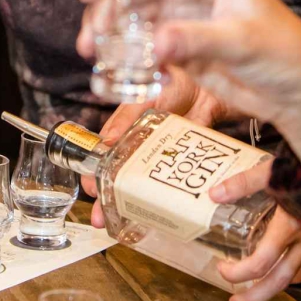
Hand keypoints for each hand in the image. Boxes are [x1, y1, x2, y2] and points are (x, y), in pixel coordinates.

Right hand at [80, 0, 300, 177]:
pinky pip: (141, 42)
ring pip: (130, 13)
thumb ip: (196, 40)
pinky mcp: (180, 43)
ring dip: (109, 32)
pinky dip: (126, 54)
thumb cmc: (285, 55)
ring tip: (94, 54)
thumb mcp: (241, 42)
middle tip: (92, 38)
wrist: (300, 94)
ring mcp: (182, 13)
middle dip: (106, 6)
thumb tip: (156, 42)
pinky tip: (120, 71)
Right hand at [83, 66, 235, 227]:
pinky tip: (155, 214)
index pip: (103, 152)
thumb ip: (127, 117)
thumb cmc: (174, 81)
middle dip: (107, 195)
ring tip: (119, 220)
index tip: (88, 188)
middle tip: (100, 215)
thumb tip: (106, 142)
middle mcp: (139, 143)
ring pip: (141, 181)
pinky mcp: (182, 160)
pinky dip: (162, 198)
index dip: (93, 172)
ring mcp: (160, 154)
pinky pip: (170, 182)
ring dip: (129, 201)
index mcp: (125, 125)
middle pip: (118, 172)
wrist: (211, 84)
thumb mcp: (146, 98)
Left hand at [209, 162, 300, 300]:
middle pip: (280, 281)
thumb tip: (214, 194)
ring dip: (277, 285)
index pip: (260, 263)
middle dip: (255, 297)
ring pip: (299, 276)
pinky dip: (297, 272)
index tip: (222, 267)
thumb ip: (243, 183)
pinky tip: (286, 267)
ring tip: (257, 286)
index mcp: (290, 224)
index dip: (237, 272)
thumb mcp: (273, 169)